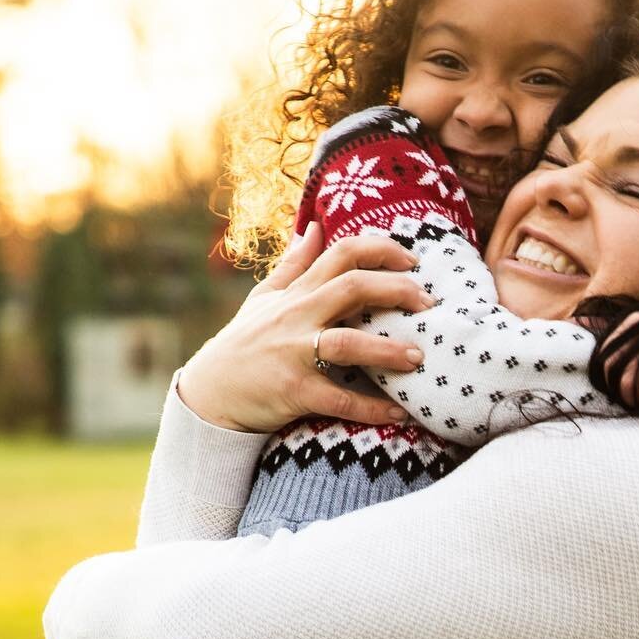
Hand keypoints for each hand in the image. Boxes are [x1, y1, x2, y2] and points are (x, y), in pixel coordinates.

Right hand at [176, 223, 434, 432]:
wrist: (209, 394)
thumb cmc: (243, 344)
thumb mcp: (263, 299)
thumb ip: (293, 265)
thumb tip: (314, 227)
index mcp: (297, 293)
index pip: (341, 254)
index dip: (381, 250)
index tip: (412, 260)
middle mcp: (297, 316)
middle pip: (352, 288)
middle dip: (397, 291)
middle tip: (429, 304)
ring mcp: (294, 353)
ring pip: (348, 343)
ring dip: (389, 350)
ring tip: (419, 357)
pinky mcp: (294, 392)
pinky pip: (340, 399)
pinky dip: (372, 407)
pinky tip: (400, 412)